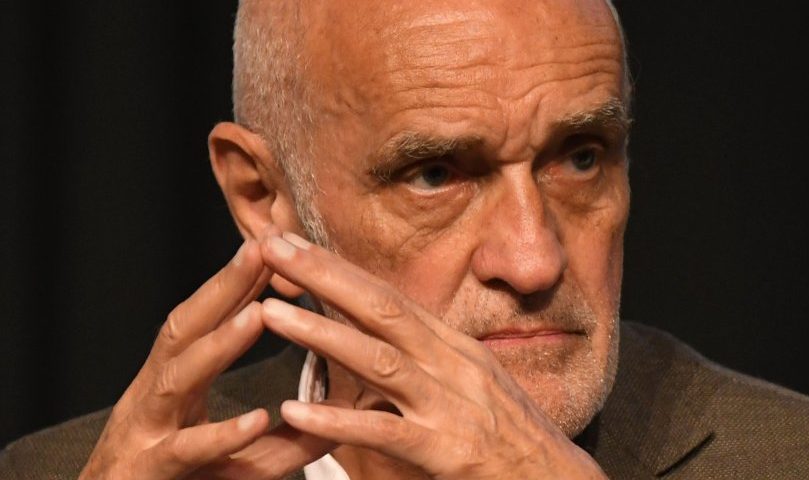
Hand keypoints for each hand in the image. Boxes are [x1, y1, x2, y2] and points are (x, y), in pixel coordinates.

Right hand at [79, 238, 334, 479]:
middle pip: (186, 331)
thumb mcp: (230, 456)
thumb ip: (281, 437)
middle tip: (262, 249)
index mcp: (173, 384)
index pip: (204, 321)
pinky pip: (185, 452)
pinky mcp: (149, 474)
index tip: (272, 245)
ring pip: (178, 380)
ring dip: (218, 345)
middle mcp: (154, 398)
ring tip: (258, 314)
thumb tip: (339, 415)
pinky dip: (220, 435)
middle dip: (223, 288)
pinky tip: (256, 419)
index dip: (236, 282)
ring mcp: (147, 433)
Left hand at [259, 233, 607, 478]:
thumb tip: (378, 343)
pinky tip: (296, 412)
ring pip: (380, 360)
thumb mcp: (472, 386)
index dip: (338, 268)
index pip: (389, 296)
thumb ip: (426, 363)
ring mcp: (451, 405)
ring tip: (271, 314)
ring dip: (322, 334)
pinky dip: (338, 420)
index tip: (293, 243)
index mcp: (453, 347)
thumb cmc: (513, 439)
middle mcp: (453, 364)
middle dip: (324, 275)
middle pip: (381, 309)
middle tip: (272, 246)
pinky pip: (385, 431)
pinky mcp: (449, 452)